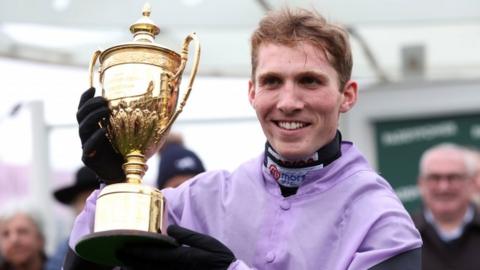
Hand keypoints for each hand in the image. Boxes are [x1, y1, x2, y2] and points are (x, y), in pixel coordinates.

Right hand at [76, 87, 124, 182]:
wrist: (125, 175)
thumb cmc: (128, 152)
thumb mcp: (130, 132)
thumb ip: (132, 119)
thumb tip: (148, 102)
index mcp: (94, 128)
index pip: (84, 110)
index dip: (85, 99)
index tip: (93, 88)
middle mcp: (88, 136)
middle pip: (81, 116)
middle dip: (90, 105)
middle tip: (104, 100)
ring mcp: (86, 147)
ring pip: (82, 128)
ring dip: (93, 117)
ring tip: (105, 110)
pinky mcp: (89, 159)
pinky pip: (88, 147)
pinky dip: (95, 137)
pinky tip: (103, 130)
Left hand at [117, 225, 235, 269]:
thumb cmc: (220, 259)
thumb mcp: (208, 243)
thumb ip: (188, 236)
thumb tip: (171, 229)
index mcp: (182, 257)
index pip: (154, 254)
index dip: (137, 251)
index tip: (123, 246)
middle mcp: (175, 269)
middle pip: (147, 266)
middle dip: (131, 260)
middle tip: (117, 253)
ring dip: (135, 269)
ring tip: (123, 263)